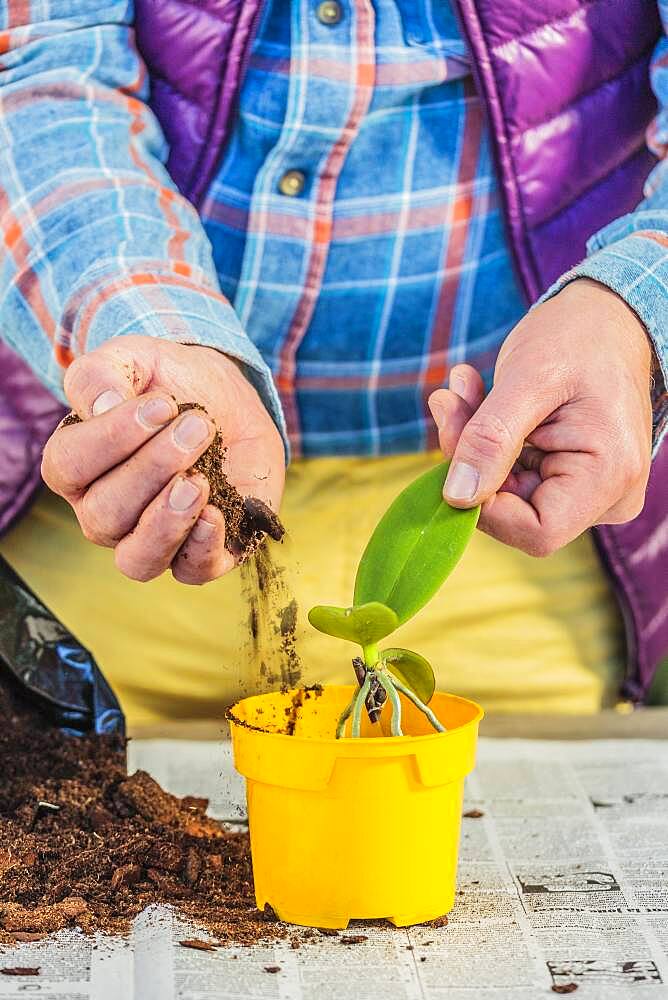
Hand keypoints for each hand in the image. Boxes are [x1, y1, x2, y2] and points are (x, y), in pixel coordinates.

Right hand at [42, 335, 284, 582]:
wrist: (228, 400)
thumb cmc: (168, 383)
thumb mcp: (134, 359)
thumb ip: (103, 374)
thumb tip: (103, 406)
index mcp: (76, 467)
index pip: (69, 466)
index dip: (112, 437)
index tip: (163, 404)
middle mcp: (105, 512)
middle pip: (105, 514)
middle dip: (152, 468)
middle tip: (197, 427)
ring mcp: (150, 537)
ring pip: (137, 559)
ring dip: (166, 522)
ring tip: (197, 482)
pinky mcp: (200, 551)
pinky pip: (189, 572)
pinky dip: (200, 549)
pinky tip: (215, 514)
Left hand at [428, 279, 652, 555]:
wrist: (609, 316)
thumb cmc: (580, 337)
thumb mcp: (529, 378)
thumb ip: (491, 438)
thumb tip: (456, 498)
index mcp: (608, 475)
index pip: (535, 532)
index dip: (483, 505)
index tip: (455, 444)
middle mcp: (606, 497)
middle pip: (514, 511)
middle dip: (470, 458)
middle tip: (449, 397)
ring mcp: (589, 492)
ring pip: (505, 492)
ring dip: (472, 442)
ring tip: (463, 385)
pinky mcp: (568, 478)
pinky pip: (511, 475)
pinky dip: (486, 438)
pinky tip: (475, 394)